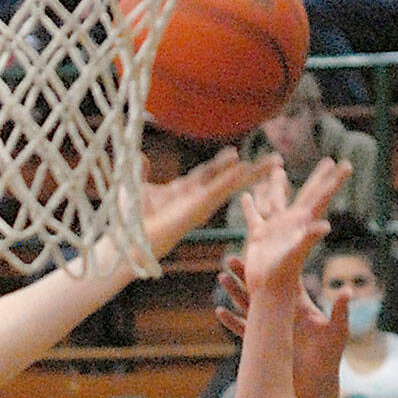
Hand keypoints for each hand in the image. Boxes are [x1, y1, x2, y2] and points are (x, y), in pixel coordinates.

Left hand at [138, 148, 278, 264]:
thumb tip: (139, 155)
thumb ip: (141, 171)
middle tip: (272, 161)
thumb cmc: (126, 222)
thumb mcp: (134, 187)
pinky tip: (246, 170)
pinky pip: (217, 193)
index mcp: (182, 192)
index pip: (208, 174)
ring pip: (229, 185)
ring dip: (251, 174)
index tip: (235, 153)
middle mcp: (193, 199)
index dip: (222, 164)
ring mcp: (196, 206)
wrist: (124, 243)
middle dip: (249, 170)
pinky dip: (231, 181)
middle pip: (226, 179)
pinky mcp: (194, 212)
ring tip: (274, 163)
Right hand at [237, 157, 347, 299]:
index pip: (322, 196)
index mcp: (303, 222)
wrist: (267, 292)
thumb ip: (309, 238)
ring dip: (277, 184)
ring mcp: (274, 228)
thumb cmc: (283, 276)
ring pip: (276, 199)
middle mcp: (292, 223)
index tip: (347, 165)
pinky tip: (246, 195)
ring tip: (278, 168)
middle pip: (308, 193)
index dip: (334, 180)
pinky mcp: (258, 237)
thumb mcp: (297, 255)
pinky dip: (250, 206)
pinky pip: (253, 216)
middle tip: (329, 161)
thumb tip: (325, 226)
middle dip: (318, 177)